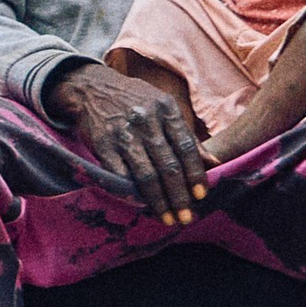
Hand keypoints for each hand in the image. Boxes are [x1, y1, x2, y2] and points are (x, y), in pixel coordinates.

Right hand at [44, 61, 207, 224]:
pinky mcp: (103, 145)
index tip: (201, 195)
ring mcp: (123, 134)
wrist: (92, 88)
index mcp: (166, 109)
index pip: (186, 147)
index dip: (195, 174)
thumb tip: (214, 162)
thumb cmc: (135, 100)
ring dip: (159, 201)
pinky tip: (141, 205)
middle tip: (186, 217)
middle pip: (168, 166)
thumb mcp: (164, 107)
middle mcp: (146, 121)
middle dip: (179, 196)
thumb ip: (186, 134)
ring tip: (168, 218)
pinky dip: (131, 192)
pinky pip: (120, 175)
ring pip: (146, 175)